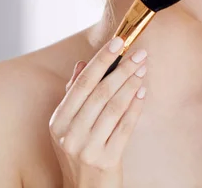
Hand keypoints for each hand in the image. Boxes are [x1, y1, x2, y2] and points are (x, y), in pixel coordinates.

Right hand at [49, 37, 147, 187]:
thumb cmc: (79, 152)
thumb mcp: (69, 125)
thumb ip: (74, 94)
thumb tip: (83, 63)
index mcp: (59, 121)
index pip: (82, 83)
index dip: (101, 60)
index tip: (118, 42)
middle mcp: (70, 134)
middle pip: (100, 93)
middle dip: (122, 69)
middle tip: (139, 53)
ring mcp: (88, 148)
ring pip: (113, 107)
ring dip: (130, 84)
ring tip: (143, 69)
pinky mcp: (107, 159)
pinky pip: (125, 127)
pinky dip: (135, 107)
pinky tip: (142, 92)